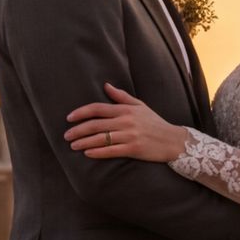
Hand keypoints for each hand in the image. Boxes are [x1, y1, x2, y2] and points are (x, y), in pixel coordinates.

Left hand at [65, 85, 188, 163]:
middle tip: (66, 135)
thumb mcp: (140, 106)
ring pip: (101, 138)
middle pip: (96, 124)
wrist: (173, 141)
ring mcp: (130, 135)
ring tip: (73, 146)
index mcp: (126, 110)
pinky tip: (88, 154)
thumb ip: (121, 97)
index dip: (81, 112)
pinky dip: (98, 152)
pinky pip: (111, 151)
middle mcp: (126, 121)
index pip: (98, 108)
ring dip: (84, 142)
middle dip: (78, 130)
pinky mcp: (134, 149)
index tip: (69, 118)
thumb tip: (106, 85)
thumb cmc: (155, 123)